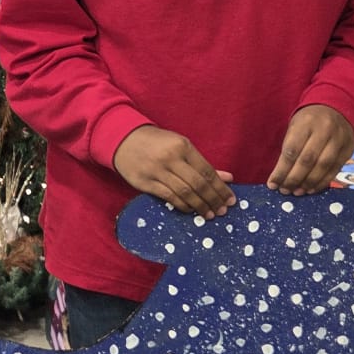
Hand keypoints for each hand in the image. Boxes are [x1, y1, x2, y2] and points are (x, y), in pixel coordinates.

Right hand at [112, 125, 234, 216]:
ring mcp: (156, 171)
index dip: (220, 187)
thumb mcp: (180, 146)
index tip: (230, 199)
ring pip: (184, 192)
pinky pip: (168, 197)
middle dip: (213, 199)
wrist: (124, 139)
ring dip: (199, 206)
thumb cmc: (157, 143)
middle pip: (197, 184)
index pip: (206, 170)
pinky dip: (182, 205)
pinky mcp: (145, 182)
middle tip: (222, 210)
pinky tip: (190, 210)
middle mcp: (170, 158)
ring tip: (209, 214)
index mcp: (182, 146)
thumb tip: (227, 178)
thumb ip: (202, 163)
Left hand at [267, 104, 353, 194]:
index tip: (272, 184)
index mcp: (306, 122)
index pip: (291, 150)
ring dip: (308, 183)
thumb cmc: (309, 121)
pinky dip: (322, 182)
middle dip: (294, 179)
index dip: (281, 170)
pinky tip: (311, 189)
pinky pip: (335, 169)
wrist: (336, 108)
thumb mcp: (295, 126)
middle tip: (284, 191)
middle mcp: (324, 130)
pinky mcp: (348, 149)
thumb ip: (289, 148)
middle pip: (307, 160)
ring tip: (297, 192)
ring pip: (323, 166)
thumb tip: (279, 176)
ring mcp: (339, 139)